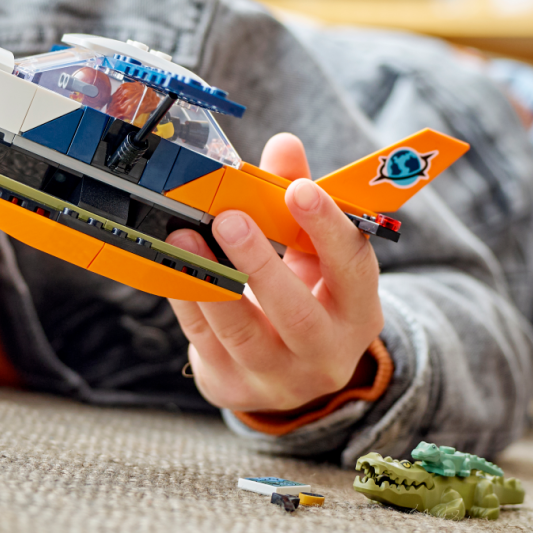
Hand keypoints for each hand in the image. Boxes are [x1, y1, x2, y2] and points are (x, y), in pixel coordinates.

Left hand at [166, 133, 383, 414]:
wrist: (288, 372)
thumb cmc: (307, 295)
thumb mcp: (316, 254)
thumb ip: (299, 198)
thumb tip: (284, 145)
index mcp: (358, 312)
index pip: (353, 269)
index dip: (328, 229)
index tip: (299, 190)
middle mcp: (325, 354)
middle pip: (295, 312)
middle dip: (260, 263)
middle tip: (230, 218)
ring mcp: (277, 379)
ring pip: (242, 333)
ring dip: (211, 281)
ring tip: (185, 237)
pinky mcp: (232, 387)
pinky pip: (204, 340)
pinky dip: (187, 298)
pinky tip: (174, 264)